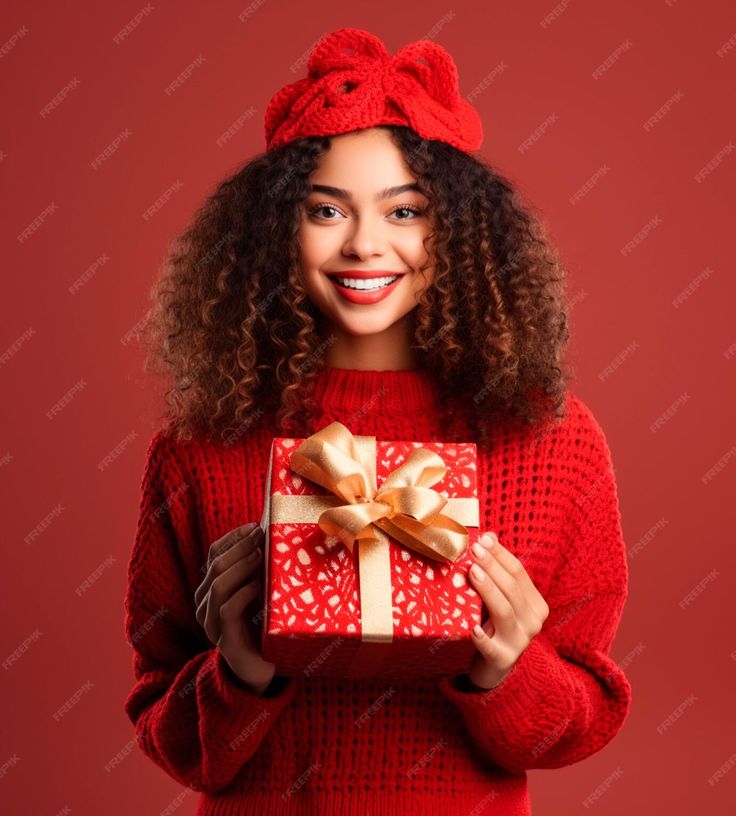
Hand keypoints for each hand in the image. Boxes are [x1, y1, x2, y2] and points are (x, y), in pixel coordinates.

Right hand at [194, 522, 275, 694]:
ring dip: (240, 566)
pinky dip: (242, 594)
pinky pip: (227, 611)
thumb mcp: (262, 590)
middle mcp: (205, 605)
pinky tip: (258, 584)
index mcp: (211, 588)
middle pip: (215, 566)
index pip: (215, 554)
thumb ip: (260, 568)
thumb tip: (276, 532)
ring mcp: (212, 624)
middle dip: (240, 547)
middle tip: (262, 536)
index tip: (256, 525)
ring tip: (261, 555)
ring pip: (217, 586)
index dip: (234, 537)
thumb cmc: (265, 623)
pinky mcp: (225, 641)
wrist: (265, 668)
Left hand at [465, 531, 548, 690]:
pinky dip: (483, 638)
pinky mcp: (502, 658)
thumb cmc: (495, 624)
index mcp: (535, 604)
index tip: (483, 539)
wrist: (495, 666)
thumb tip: (487, 536)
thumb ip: (498, 573)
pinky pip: (492, 647)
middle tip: (474, 550)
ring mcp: (519, 641)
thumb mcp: (501, 599)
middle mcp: (533, 621)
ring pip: (504, 611)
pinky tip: (473, 629)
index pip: (519, 573)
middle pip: (512, 589)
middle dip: (493, 567)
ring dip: (489, 590)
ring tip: (473, 573)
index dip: (501, 554)